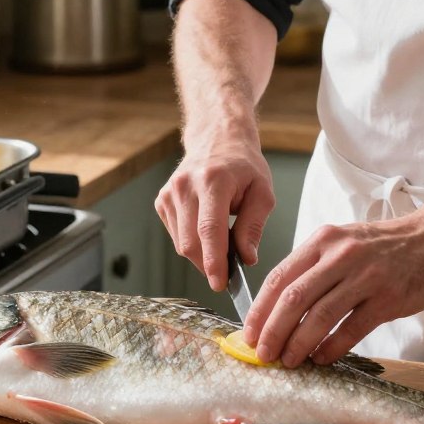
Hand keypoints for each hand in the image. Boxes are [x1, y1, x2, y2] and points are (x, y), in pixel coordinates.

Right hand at [155, 142, 274, 291]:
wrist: (217, 139)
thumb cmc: (243, 166)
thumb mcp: (262, 192)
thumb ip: (253, 226)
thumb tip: (246, 258)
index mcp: (212, 181)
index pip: (209, 230)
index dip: (214, 261)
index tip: (220, 283)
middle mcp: (185, 186)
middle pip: (190, 242)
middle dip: (208, 265)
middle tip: (228, 271)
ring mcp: (169, 193)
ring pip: (181, 243)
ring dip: (201, 254)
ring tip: (222, 241)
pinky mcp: (162, 201)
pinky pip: (176, 235)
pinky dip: (192, 242)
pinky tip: (206, 229)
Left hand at [244, 213, 423, 366]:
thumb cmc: (380, 246)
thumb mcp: (340, 242)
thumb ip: (311, 268)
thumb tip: (277, 307)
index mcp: (321, 242)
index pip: (278, 277)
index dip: (259, 309)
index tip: (249, 333)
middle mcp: (339, 256)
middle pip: (294, 298)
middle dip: (273, 331)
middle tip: (264, 354)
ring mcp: (365, 276)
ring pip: (320, 315)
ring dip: (299, 343)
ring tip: (288, 360)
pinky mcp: (387, 298)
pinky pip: (352, 328)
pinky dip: (332, 347)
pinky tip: (321, 358)